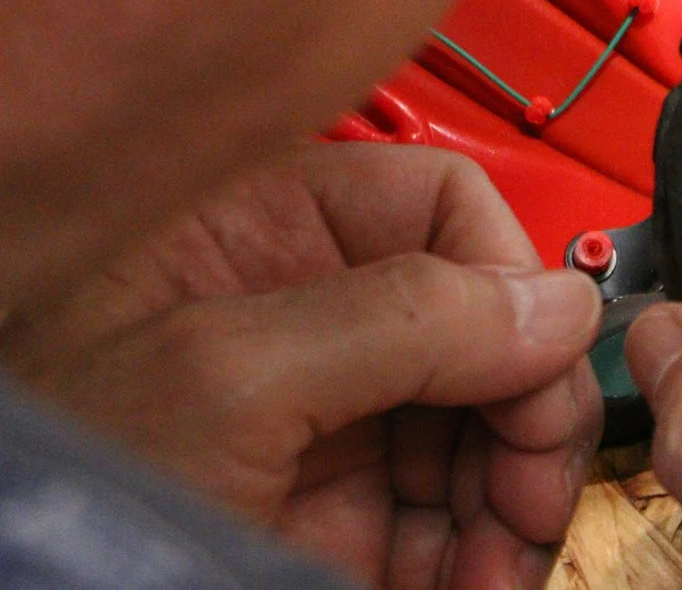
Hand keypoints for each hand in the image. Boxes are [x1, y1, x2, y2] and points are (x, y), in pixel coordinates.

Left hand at [0, 143, 603, 589]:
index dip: (508, 282)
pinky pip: (451, 522)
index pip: (445, 207)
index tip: (535, 363)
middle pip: (490, 332)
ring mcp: (327, 428)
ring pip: (487, 433)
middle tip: (533, 490)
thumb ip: (398, 319)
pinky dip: (483, 557)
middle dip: (529, 415)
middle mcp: (311, 322)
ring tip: (504, 564)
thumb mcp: (227, 378)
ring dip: (516, 502)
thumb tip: (553, 305)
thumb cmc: (45, 476)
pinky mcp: (335, 524)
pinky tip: (479, 581)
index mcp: (265, 235)